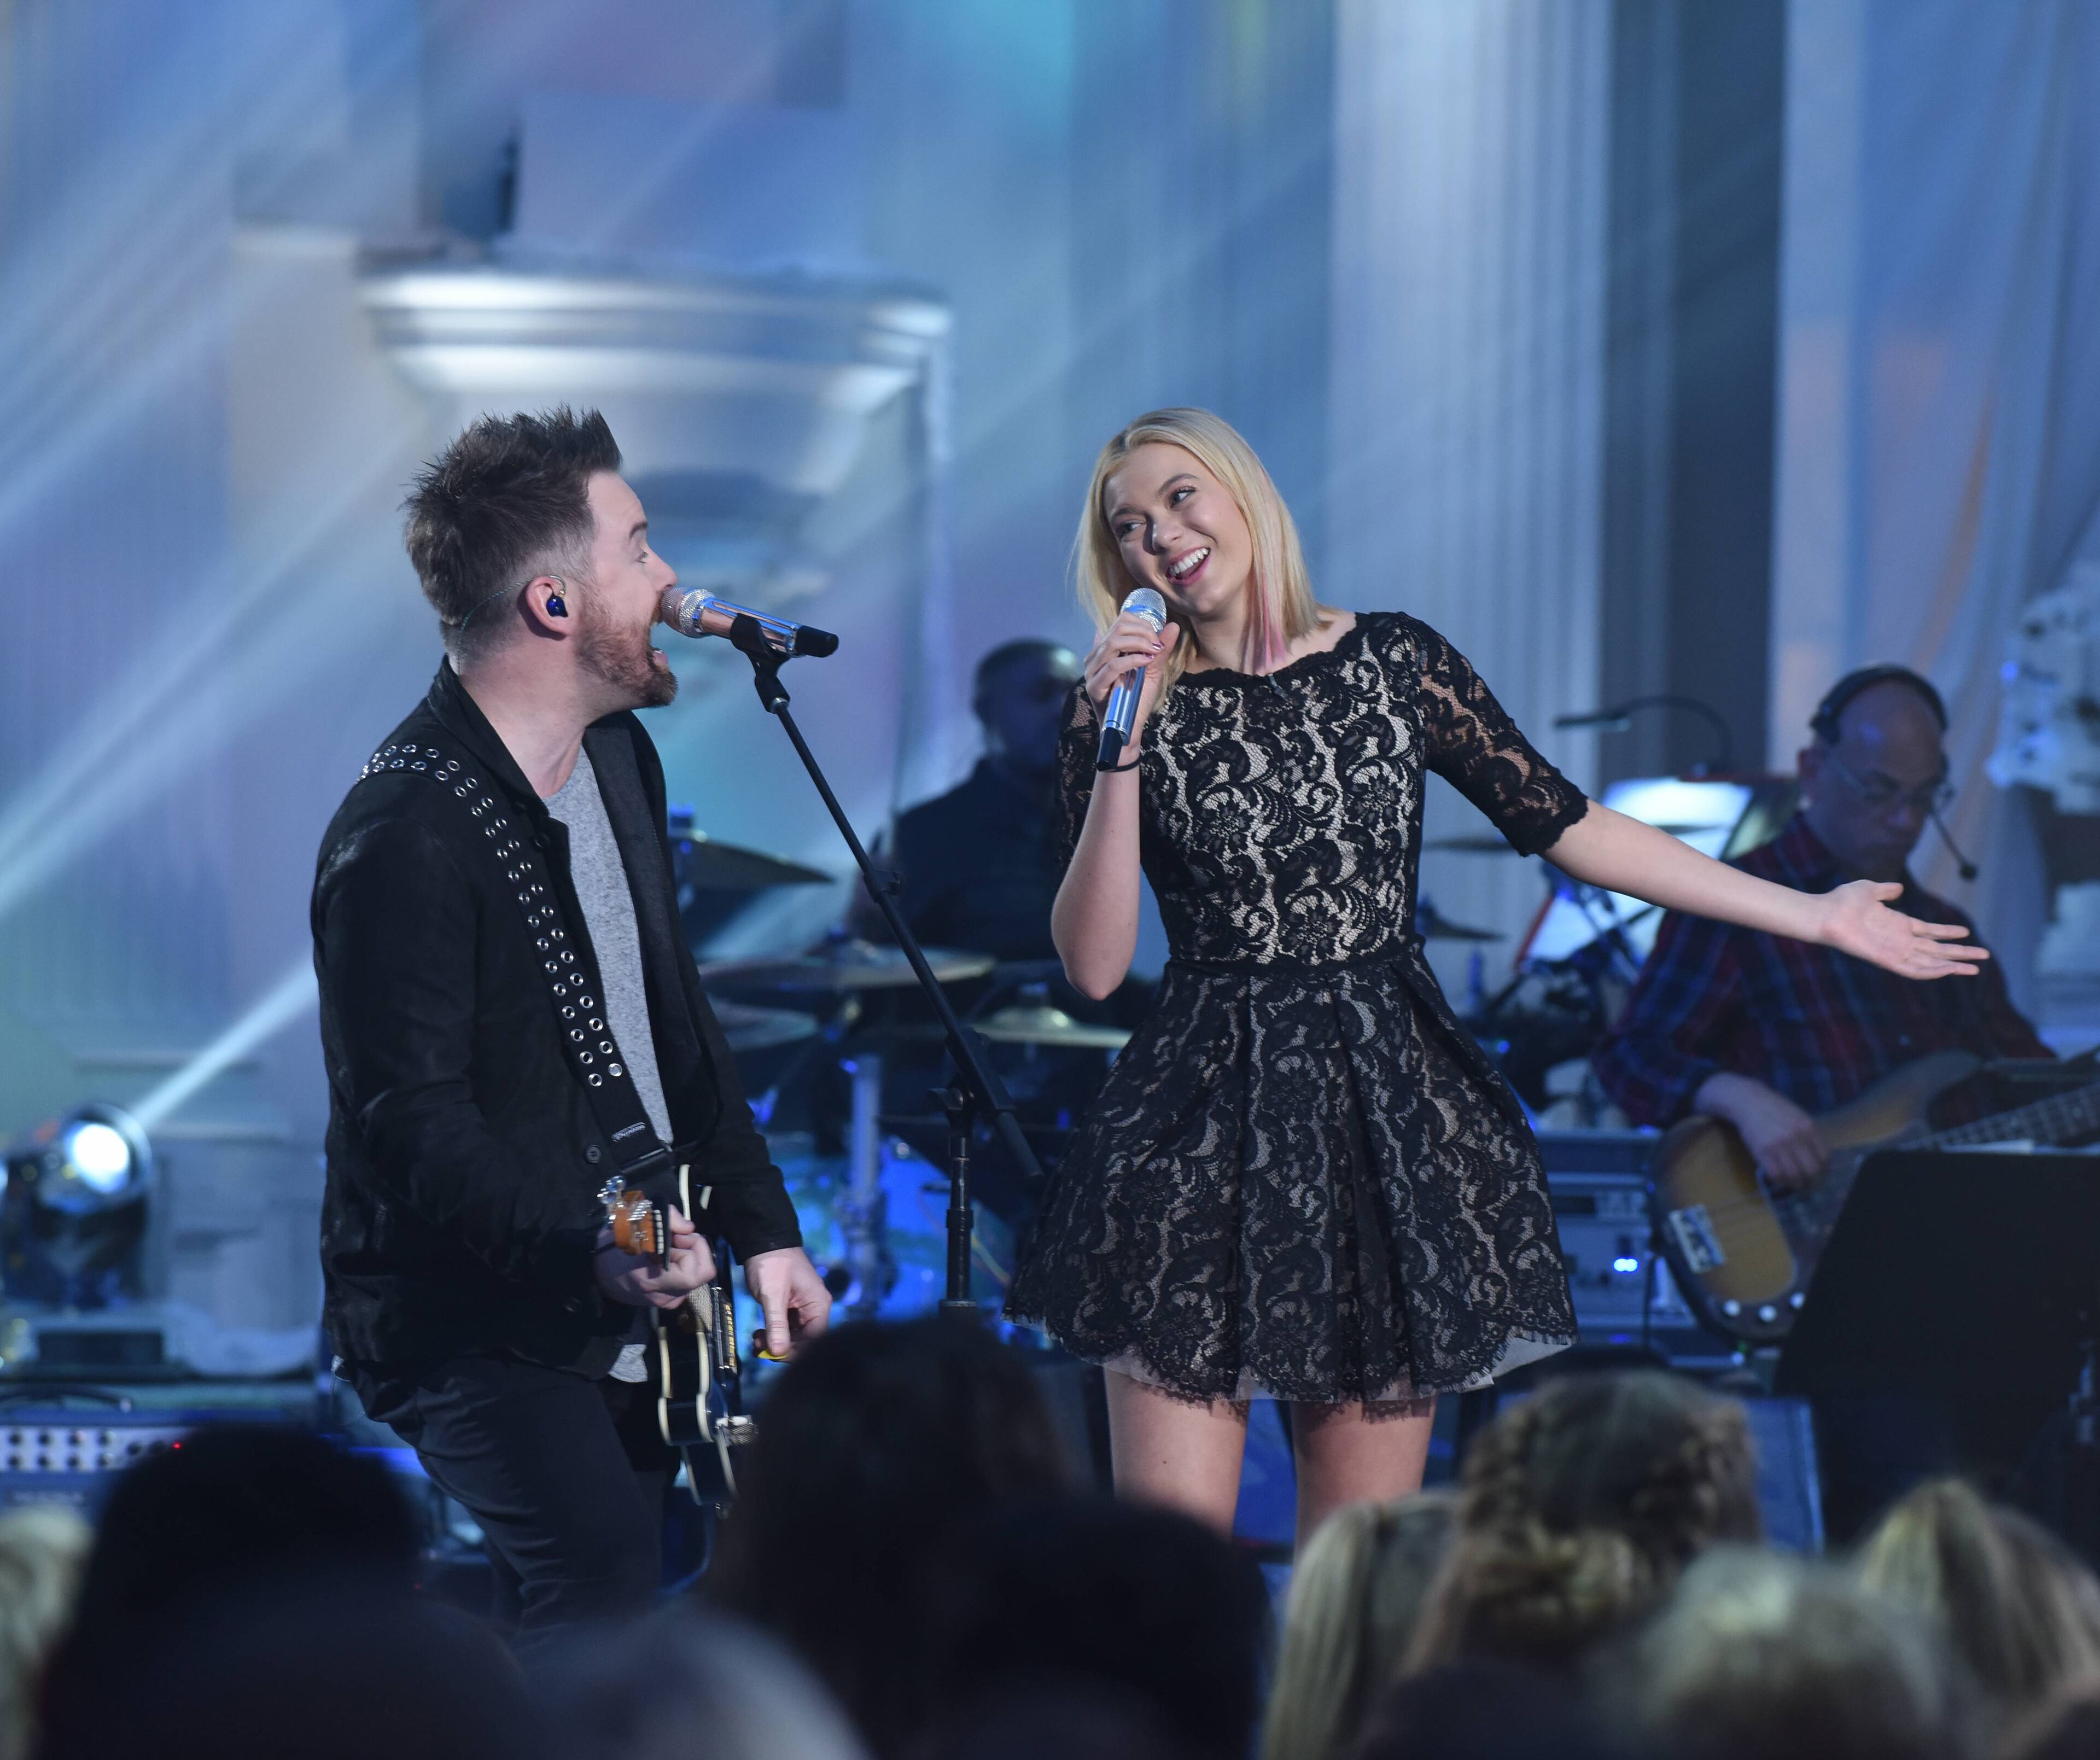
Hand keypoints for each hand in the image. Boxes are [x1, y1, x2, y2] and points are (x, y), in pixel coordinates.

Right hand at [593, 1204, 714, 1309]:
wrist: (596, 1275)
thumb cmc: (613, 1247)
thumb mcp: (634, 1223)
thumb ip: (668, 1220)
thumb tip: (690, 1228)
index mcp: (653, 1279)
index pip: (697, 1272)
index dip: (695, 1248)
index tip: (678, 1235)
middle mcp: (663, 1295)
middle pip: (701, 1273)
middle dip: (694, 1250)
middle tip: (676, 1238)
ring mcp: (665, 1301)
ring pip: (696, 1277)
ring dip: (688, 1258)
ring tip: (668, 1249)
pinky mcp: (667, 1302)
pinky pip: (687, 1282)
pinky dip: (683, 1267)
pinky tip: (666, 1261)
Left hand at [743, 1246, 831, 1359]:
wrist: (763, 1240)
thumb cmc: (771, 1264)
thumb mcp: (773, 1295)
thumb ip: (776, 1325)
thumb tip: (778, 1353)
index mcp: (818, 1304)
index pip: (815, 1339)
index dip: (795, 1351)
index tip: (774, 1354)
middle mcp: (815, 1308)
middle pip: (805, 1340)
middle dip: (782, 1347)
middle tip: (759, 1347)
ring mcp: (803, 1308)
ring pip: (794, 1336)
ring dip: (775, 1341)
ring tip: (756, 1340)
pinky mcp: (791, 1307)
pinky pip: (786, 1327)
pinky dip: (773, 1333)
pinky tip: (760, 1334)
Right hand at [1081, 612, 1180, 753]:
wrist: (1128, 730)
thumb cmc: (1137, 700)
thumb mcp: (1152, 670)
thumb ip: (1160, 649)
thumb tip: (1173, 625)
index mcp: (1106, 650)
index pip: (1120, 622)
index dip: (1142, 623)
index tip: (1157, 637)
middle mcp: (1095, 657)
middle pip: (1116, 628)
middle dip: (1142, 632)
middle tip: (1157, 645)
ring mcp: (1092, 672)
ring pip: (1113, 643)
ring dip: (1138, 644)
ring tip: (1154, 652)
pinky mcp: (1095, 687)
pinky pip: (1112, 666)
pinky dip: (1132, 660)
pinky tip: (1146, 662)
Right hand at [1696, 1072, 1827, 1192]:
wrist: (1748, 1101)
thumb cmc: (1774, 1108)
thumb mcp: (1799, 1116)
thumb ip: (1810, 1135)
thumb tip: (1819, 1159)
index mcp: (1808, 1127)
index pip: (1825, 1157)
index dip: (1824, 1171)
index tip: (1820, 1176)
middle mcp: (1796, 1137)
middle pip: (1812, 1170)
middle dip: (1812, 1182)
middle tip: (1808, 1186)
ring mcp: (1779, 1144)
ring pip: (1794, 1175)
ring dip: (1796, 1184)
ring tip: (1794, 1184)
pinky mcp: (1763, 1151)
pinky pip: (1775, 1174)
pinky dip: (1779, 1181)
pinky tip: (1779, 1178)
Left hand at [1819, 880, 1988, 978]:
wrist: (1824, 913)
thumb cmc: (1841, 901)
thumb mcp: (1868, 889)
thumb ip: (1885, 890)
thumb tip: (1897, 888)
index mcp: (1898, 924)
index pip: (1929, 931)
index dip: (1947, 932)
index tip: (1966, 931)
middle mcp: (1898, 940)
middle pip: (1936, 949)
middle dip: (1960, 953)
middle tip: (1984, 955)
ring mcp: (1894, 951)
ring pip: (1929, 962)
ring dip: (1952, 966)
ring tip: (1974, 968)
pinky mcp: (1886, 960)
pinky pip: (1912, 970)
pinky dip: (1931, 972)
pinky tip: (1949, 971)